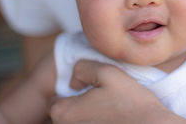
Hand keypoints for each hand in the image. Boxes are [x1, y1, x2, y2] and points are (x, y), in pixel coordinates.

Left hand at [49, 60, 185, 123]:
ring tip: (110, 109)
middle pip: (66, 113)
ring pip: (79, 121)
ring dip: (89, 114)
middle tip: (103, 98)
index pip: (54, 100)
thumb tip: (74, 80)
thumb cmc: (130, 101)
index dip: (72, 91)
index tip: (91, 89)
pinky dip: (98, 121)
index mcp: (64, 113)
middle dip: (79, 104)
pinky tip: (114, 119)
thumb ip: (83, 67)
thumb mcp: (108, 72)